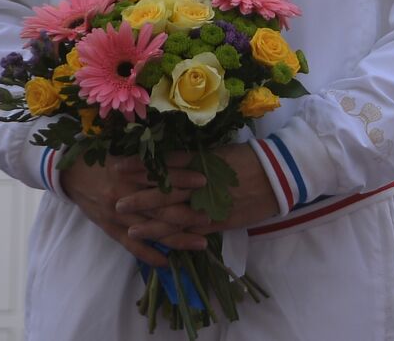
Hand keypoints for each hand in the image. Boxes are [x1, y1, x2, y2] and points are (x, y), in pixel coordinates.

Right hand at [61, 154, 207, 266]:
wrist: (69, 174)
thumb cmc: (102, 158)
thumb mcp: (125, 152)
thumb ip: (149, 158)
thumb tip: (185, 157)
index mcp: (128, 170)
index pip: (160, 174)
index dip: (182, 177)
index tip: (204, 180)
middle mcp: (124, 193)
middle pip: (160, 206)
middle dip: (187, 213)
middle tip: (210, 217)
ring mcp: (117, 214)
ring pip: (151, 229)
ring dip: (178, 238)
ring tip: (201, 243)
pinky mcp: (109, 228)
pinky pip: (131, 246)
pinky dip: (148, 255)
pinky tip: (167, 262)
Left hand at [113, 144, 281, 240]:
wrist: (279, 174)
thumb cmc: (249, 158)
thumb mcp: (219, 151)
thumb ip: (194, 158)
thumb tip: (169, 159)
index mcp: (200, 161)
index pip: (163, 164)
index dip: (140, 167)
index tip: (118, 167)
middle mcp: (202, 183)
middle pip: (164, 192)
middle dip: (139, 198)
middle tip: (115, 202)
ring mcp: (211, 204)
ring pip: (176, 215)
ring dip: (152, 223)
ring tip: (131, 228)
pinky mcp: (220, 221)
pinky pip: (194, 231)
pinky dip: (177, 237)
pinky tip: (162, 243)